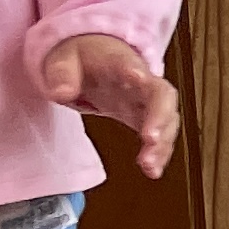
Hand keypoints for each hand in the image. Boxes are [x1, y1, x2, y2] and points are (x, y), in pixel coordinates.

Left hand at [41, 33, 180, 179]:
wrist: (95, 58)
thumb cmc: (82, 57)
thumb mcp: (62, 59)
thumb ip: (61, 74)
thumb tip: (62, 93)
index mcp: (119, 62)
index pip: (131, 65)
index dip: (137, 73)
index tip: (139, 79)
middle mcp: (141, 81)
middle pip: (162, 96)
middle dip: (160, 118)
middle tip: (150, 139)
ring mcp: (146, 100)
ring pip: (167, 119)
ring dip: (162, 144)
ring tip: (150, 166)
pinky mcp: (145, 117)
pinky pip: (159, 135)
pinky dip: (159, 153)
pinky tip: (152, 171)